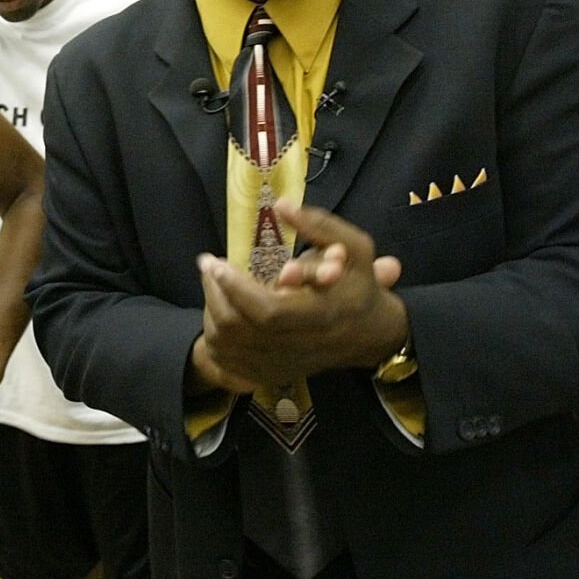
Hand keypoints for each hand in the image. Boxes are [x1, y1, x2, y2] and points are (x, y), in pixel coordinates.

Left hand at [194, 200, 405, 391]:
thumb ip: (320, 226)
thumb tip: (282, 205)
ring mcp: (283, 364)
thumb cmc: (359, 285)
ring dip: (211, 309)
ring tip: (213, 282)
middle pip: (238, 327)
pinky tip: (219, 310)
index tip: (216, 262)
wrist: (370, 335)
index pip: (267, 311)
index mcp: (321, 315)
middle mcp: (300, 345)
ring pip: (227, 344)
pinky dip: (215, 334)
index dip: (235, 288)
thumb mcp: (355, 248)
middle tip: (208, 265)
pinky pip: (228, 361)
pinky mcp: (272, 374)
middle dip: (215, 292)